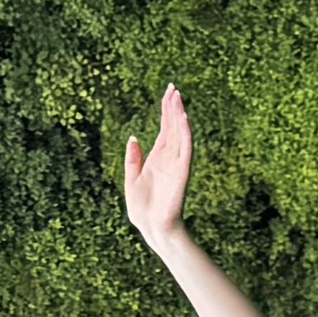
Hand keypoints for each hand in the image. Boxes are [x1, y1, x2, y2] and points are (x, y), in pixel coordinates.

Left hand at [118, 87, 197, 254]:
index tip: (168, 92)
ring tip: (178, 98)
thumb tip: (133, 138)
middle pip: (173, 126)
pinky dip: (185, 134)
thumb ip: (132, 159)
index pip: (164, 128)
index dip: (166, 110)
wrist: (152, 228)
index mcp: (157, 158)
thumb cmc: (143, 209)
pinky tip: (183, 119)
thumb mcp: (131, 179)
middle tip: (174, 88)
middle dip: (173, 107)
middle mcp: (168, 158)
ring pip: (180, 134)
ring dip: (179, 116)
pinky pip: (186, 149)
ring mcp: (176, 164)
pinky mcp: (182, 172)